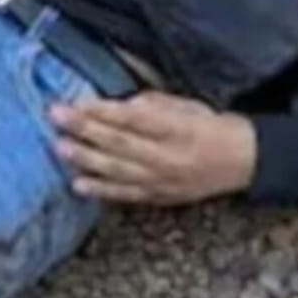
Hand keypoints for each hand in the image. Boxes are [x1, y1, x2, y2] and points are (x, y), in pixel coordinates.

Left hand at [49, 92, 257, 205]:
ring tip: (60, 148)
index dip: (102, 111)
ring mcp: (161, 179)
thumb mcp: (186, 106)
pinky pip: (126, 194)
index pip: (133, 119)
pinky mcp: (158, 196)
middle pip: (119, 143)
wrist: (241, 161)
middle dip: (84, 129)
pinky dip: (101, 190)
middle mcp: (167, 156)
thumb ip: (153, 105)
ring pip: (118, 169)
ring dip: (86, 159)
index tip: (75, 101)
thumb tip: (120, 105)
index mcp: (177, 128)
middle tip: (56, 117)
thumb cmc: (209, 126)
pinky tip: (78, 184)